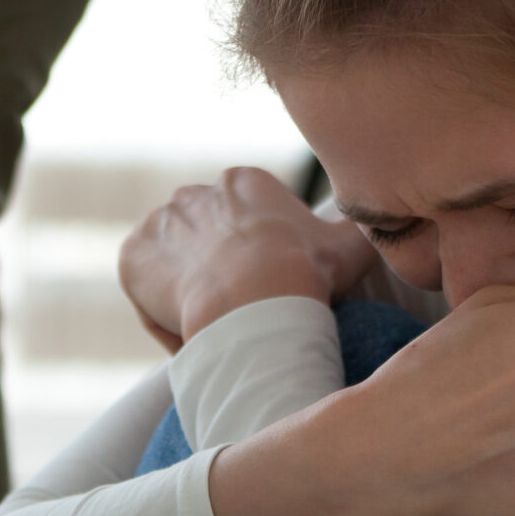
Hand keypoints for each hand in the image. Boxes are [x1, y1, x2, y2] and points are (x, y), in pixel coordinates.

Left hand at [119, 166, 379, 353]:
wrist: (254, 303)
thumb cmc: (307, 272)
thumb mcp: (351, 244)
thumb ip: (363, 229)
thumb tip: (382, 221)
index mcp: (244, 182)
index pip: (246, 224)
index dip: (261, 264)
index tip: (273, 293)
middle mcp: (195, 191)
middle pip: (207, 241)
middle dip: (221, 274)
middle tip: (243, 314)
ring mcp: (159, 222)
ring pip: (176, 266)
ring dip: (191, 293)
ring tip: (219, 330)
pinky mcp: (133, 257)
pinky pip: (147, 290)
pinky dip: (162, 313)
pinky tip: (192, 333)